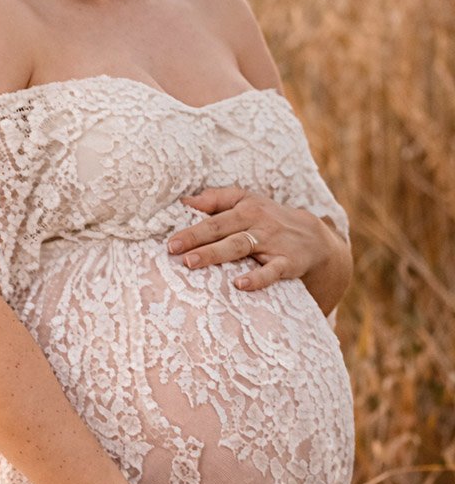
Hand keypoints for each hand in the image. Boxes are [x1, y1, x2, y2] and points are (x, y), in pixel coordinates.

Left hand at [166, 184, 337, 292]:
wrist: (313, 236)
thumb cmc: (269, 217)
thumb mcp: (246, 200)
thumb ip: (216, 199)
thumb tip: (185, 201)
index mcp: (244, 209)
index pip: (213, 219)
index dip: (190, 229)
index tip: (170, 241)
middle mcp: (257, 224)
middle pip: (222, 231)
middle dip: (197, 240)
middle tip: (174, 250)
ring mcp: (272, 243)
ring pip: (240, 247)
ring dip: (216, 254)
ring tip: (192, 263)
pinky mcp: (287, 262)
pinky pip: (271, 271)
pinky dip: (257, 278)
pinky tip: (240, 285)